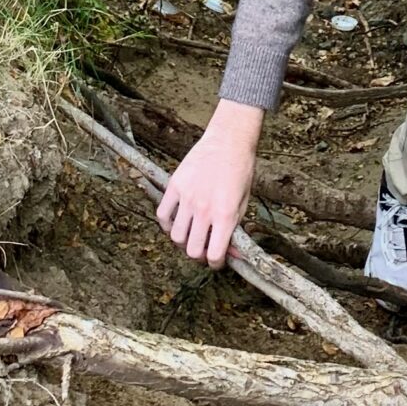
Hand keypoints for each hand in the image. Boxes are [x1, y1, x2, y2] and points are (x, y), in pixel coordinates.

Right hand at [157, 100, 262, 266]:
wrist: (228, 141)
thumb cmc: (240, 172)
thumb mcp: (244, 204)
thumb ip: (235, 230)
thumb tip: (231, 254)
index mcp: (225, 215)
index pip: (214, 255)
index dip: (216, 264)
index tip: (216, 260)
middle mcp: (204, 209)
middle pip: (192, 251)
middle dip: (199, 255)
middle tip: (203, 248)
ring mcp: (187, 197)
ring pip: (175, 237)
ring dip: (183, 241)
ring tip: (190, 234)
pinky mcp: (175, 186)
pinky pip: (162, 214)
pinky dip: (167, 224)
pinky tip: (176, 221)